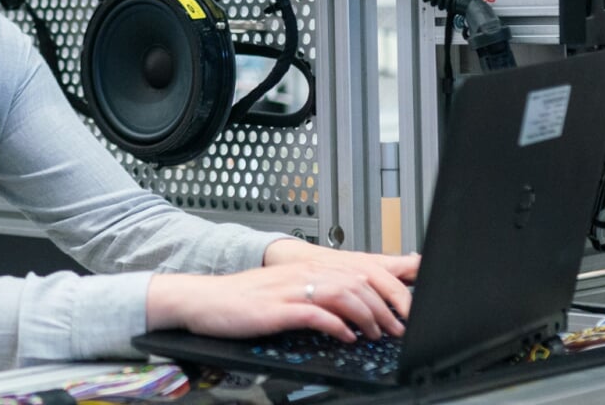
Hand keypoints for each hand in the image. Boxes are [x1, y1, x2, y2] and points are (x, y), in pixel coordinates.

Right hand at [146, 260, 405, 343]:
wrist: (203, 300)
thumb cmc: (240, 300)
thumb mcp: (283, 291)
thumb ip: (314, 295)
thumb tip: (347, 310)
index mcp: (305, 268)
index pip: (357, 271)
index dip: (386, 290)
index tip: (401, 310)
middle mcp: (301, 274)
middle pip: (357, 282)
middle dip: (384, 306)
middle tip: (396, 327)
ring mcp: (289, 290)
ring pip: (342, 294)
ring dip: (366, 315)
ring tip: (376, 333)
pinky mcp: (277, 309)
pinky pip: (315, 314)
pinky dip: (337, 326)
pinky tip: (346, 336)